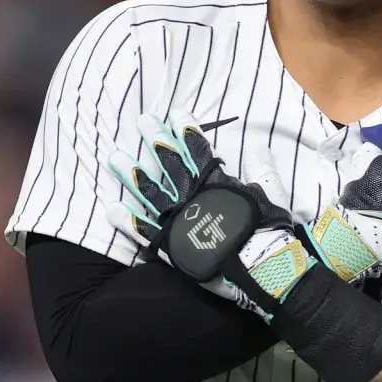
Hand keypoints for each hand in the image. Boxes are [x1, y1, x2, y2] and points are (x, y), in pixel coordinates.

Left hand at [102, 111, 311, 315]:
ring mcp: (179, 221)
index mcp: (217, 183)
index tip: (175, 113)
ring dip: (133, 175)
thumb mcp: (270, 194)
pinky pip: (144, 232)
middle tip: (142, 121)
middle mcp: (193, 198)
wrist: (263, 269)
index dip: (186, 130)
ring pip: (151, 193)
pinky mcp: (171, 247)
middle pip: (170, 165)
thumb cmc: (268, 232)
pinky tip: (111, 208)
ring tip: (116, 158)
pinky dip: (128, 220)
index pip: (198, 150)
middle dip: (155, 141)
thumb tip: (256, 146)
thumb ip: (261, 169)